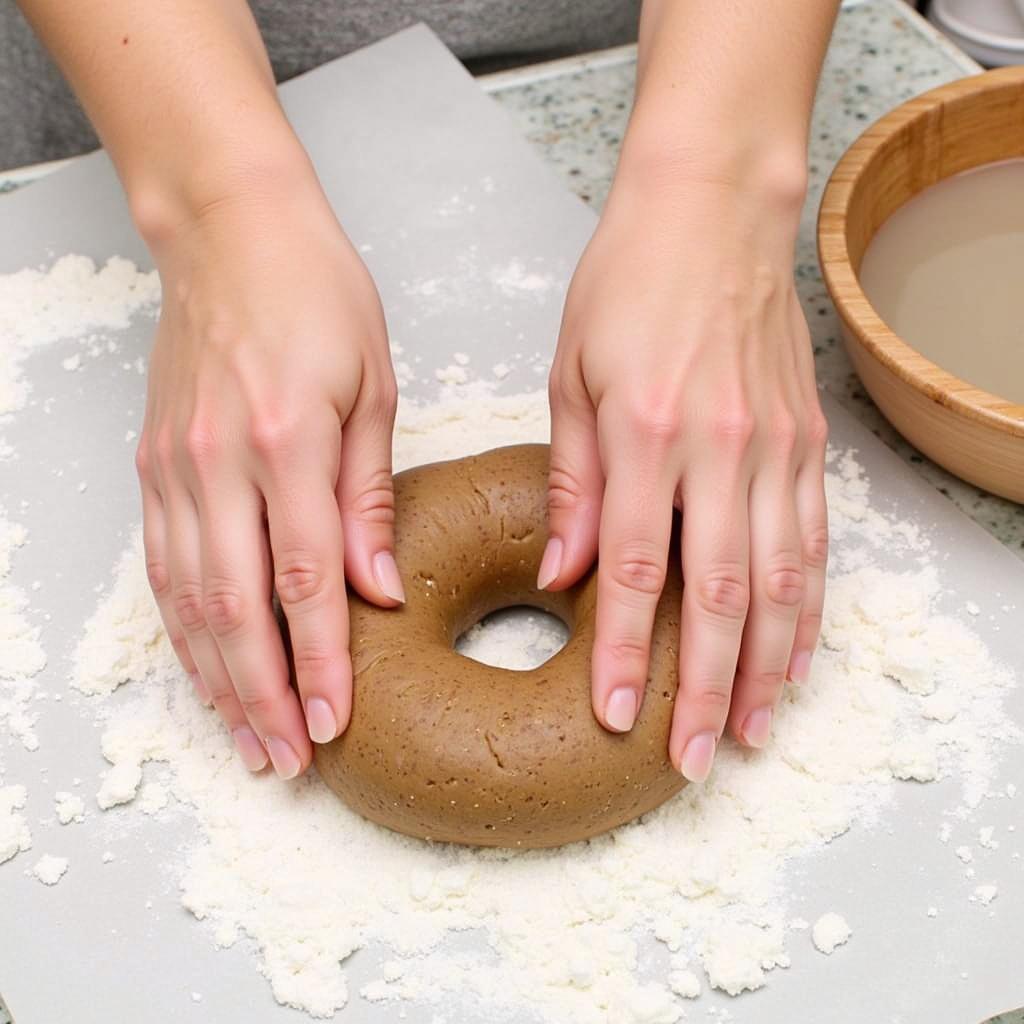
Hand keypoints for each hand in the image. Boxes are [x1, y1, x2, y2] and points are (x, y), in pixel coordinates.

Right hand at [135, 175, 401, 778]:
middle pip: (237, 608)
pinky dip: (180, 628)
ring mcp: (175, 467)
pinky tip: (202, 668)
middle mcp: (218, 462)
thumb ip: (369, 498)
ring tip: (246, 737)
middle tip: (287, 759)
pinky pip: (160, 565)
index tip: (336, 720)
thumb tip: (378, 591)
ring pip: (189, 600)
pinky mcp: (153, 465)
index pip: (305, 581)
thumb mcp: (374, 389)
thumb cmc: (316, 296)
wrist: (231, 232)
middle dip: (263, 694)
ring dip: (216, 678)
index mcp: (286, 440)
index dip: (320, 662)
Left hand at [541, 166, 827, 781]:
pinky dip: (808, 607)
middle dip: (704, 687)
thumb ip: (571, 481)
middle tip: (693, 758)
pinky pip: (814, 541)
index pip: (633, 569)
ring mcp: (773, 447)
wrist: (712, 209)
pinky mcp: (806, 441)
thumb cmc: (628, 282)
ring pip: (779, 581)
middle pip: (717, 595)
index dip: (622, 652)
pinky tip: (797, 652)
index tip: (615, 715)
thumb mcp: (570, 374)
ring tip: (752, 730)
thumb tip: (560, 572)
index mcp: (647, 432)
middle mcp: (719, 448)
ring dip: (767, 666)